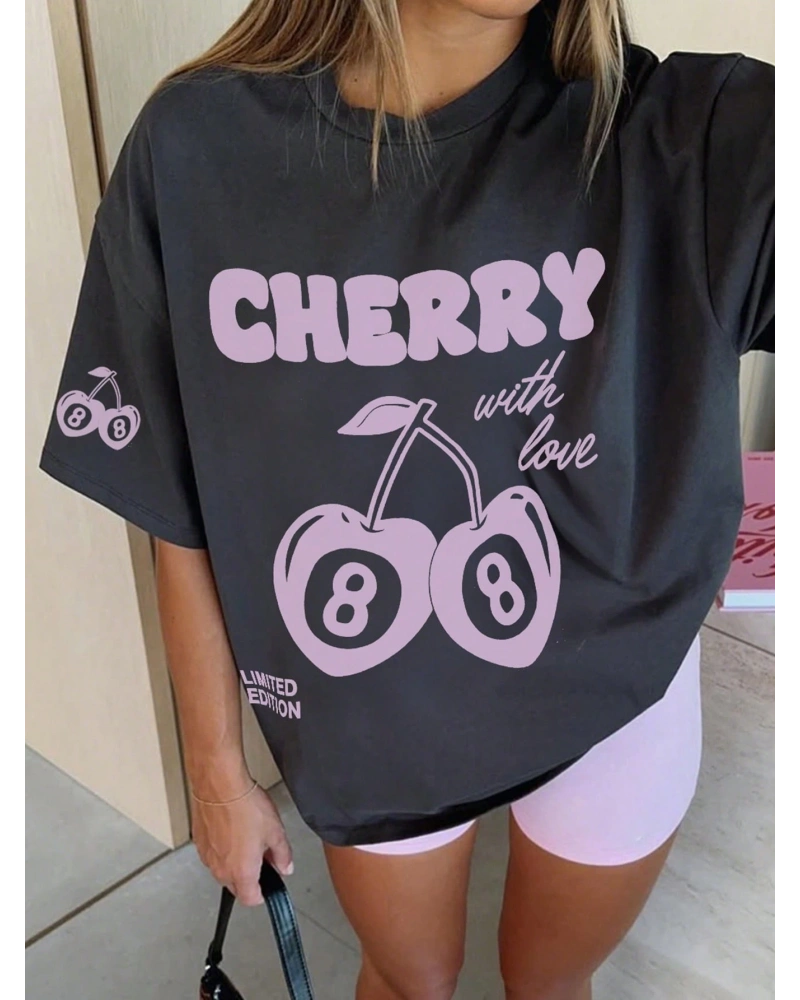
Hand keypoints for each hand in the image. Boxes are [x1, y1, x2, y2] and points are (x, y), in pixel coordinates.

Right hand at [191, 782, 293, 906]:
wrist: (219, 785)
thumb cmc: (245, 806)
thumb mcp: (275, 831)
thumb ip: (283, 854)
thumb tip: (285, 867)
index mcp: (241, 872)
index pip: (250, 899)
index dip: (262, 894)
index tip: (268, 885)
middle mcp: (221, 869)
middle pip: (236, 886)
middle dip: (249, 877)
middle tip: (261, 857)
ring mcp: (207, 856)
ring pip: (223, 869)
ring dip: (234, 862)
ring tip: (247, 838)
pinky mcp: (199, 842)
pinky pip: (213, 853)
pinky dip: (222, 848)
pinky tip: (232, 829)